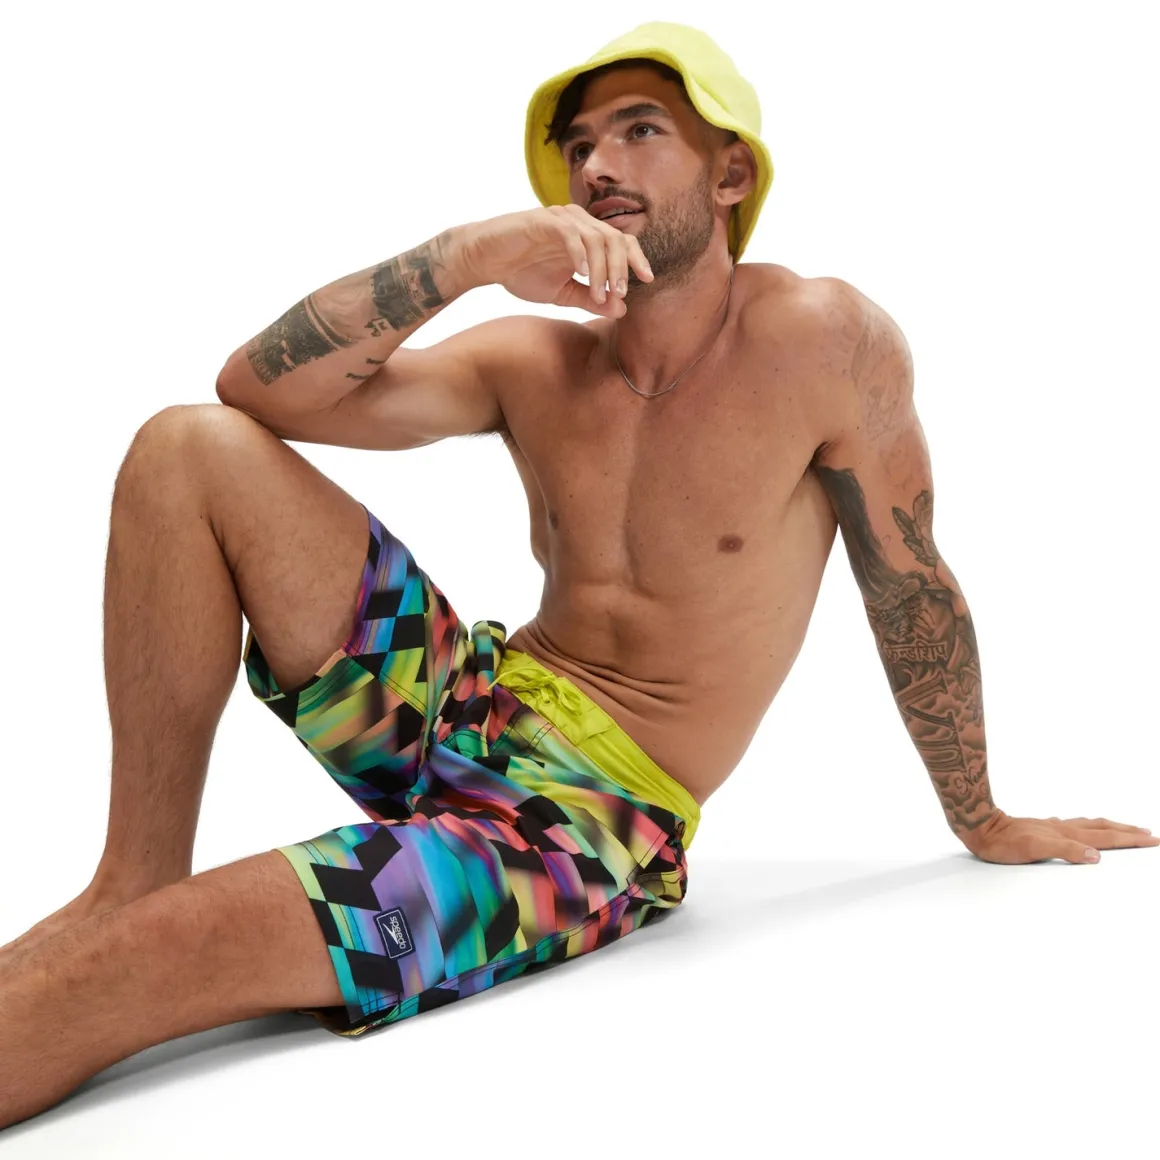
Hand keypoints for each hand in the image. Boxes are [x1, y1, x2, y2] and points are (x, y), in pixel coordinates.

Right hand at [463, 205, 653, 317]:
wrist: (485, 261)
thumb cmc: (522, 272)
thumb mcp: (562, 293)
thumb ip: (590, 298)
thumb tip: (621, 310)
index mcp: (587, 238)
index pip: (622, 242)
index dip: (637, 259)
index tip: (648, 281)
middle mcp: (578, 223)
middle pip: (615, 238)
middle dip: (622, 268)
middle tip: (620, 294)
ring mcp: (561, 219)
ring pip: (595, 237)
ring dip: (602, 268)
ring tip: (601, 292)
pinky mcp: (542, 221)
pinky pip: (569, 234)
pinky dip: (579, 254)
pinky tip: (582, 275)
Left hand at [962, 808, 1159, 863]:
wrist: (979, 825)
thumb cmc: (1003, 841)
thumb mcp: (1034, 848)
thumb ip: (1065, 850)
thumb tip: (1096, 856)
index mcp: (1066, 833)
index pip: (1105, 836)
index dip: (1129, 839)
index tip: (1152, 839)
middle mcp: (1062, 827)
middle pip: (1102, 827)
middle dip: (1126, 831)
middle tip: (1148, 834)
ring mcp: (1051, 826)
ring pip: (1088, 825)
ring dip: (1109, 827)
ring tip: (1123, 828)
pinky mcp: (1040, 828)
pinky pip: (1072, 826)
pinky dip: (1086, 828)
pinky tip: (1080, 830)